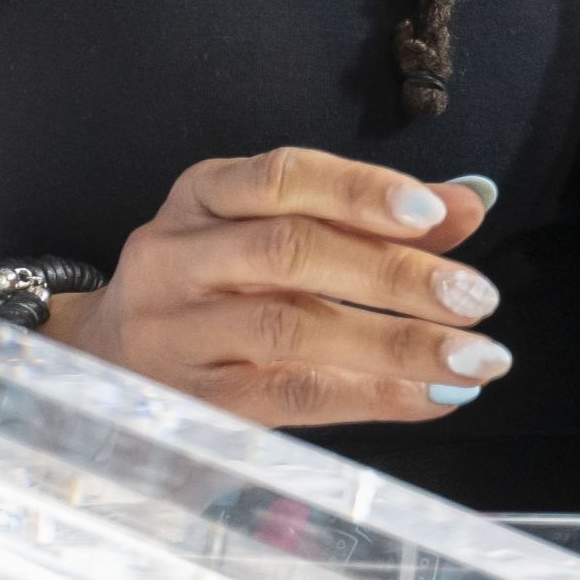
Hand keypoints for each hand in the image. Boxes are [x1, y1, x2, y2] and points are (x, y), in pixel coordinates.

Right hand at [51, 151, 507, 428]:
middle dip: (392, 274)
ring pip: (288, 328)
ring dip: (395, 344)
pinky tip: (433, 398)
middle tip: (477, 298)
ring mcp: (176, 331)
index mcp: (201, 196)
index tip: (433, 215)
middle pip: (287, 252)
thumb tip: (470, 200)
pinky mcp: (191, 401)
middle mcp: (175, 256)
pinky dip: (372, 397)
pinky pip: (288, 396)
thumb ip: (366, 216)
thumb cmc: (211, 286)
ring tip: (476, 359)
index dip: (358, 191)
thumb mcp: (269, 230)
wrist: (103, 360)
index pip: (280, 178)